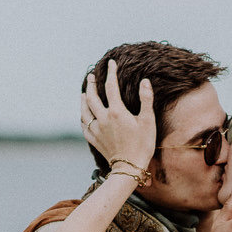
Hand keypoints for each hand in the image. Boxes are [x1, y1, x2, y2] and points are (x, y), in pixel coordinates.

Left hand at [82, 60, 155, 176]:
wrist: (129, 168)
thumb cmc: (142, 145)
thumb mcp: (148, 121)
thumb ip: (146, 99)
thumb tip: (145, 81)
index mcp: (116, 112)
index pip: (111, 87)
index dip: (111, 73)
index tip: (111, 63)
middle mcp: (103, 119)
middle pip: (92, 97)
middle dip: (91, 84)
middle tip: (91, 76)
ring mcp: (97, 130)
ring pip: (84, 111)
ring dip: (83, 100)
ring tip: (84, 93)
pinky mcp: (94, 140)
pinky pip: (84, 126)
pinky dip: (82, 118)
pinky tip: (83, 115)